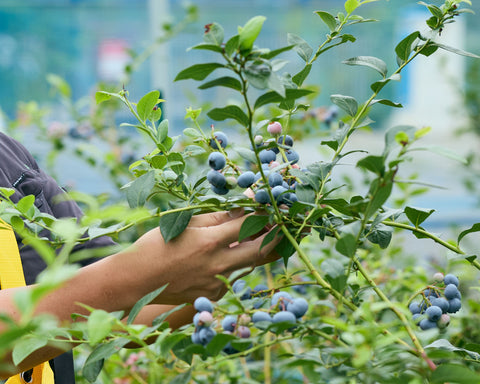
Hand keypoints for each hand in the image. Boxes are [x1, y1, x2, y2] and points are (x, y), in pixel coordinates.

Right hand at [124, 209, 280, 304]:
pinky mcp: (214, 296)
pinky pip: (233, 277)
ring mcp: (217, 284)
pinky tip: (229, 255)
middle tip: (285, 226)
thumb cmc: (155, 246)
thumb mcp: (185, 224)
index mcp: (209, 242)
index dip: (264, 215)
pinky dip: (236, 264)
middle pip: (260, 250)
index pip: (247, 225)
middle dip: (276, 237)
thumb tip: (241, 209)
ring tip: (266, 236)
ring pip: (249, 264)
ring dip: (258, 250)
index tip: (274, 207)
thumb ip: (216, 218)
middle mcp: (217, 265)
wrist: (136, 281)